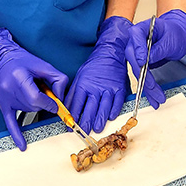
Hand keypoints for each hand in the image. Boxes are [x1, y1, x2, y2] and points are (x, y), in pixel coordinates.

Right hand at [0, 28, 69, 150]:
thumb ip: (57, 80)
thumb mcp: (43, 65)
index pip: (36, 98)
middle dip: (43, 102)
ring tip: (31, 90)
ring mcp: (5, 98)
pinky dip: (17, 135)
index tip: (55, 103)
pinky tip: (22, 145)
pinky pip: (10, 123)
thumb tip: (61, 98)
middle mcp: (9, 89)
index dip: (49, 103)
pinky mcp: (3, 104)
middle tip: (42, 91)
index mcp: (19, 77)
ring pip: (28, 111)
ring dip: (35, 105)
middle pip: (34, 106)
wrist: (2, 60)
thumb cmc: (23, 61)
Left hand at [66, 16, 131, 133]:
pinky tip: (111, 117)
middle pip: (90, 109)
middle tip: (83, 133)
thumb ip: (73, 93)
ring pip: (104, 108)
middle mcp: (96, 88)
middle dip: (86, 123)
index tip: (70, 126)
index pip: (76, 104)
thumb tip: (65, 108)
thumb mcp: (79, 77)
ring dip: (100, 120)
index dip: (72, 117)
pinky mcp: (120, 89)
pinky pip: (117, 102)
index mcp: (83, 84)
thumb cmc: (94, 66)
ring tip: (97, 129)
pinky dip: (114, 111)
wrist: (111, 53)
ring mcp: (109, 88)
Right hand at [125, 9, 185, 109]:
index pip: (135, 37)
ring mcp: (137, 53)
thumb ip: (159, 48)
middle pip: (133, 59)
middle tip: (152, 87)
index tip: (143, 62)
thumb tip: (148, 60)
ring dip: (147, 87)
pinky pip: (143, 77)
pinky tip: (154, 98)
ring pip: (138, 72)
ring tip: (157, 99)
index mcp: (141, 29)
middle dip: (143, 76)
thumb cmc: (174, 32)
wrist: (177, 35)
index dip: (138, 50)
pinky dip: (149, 89)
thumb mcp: (171, 39)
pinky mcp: (141, 64)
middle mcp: (135, 41)